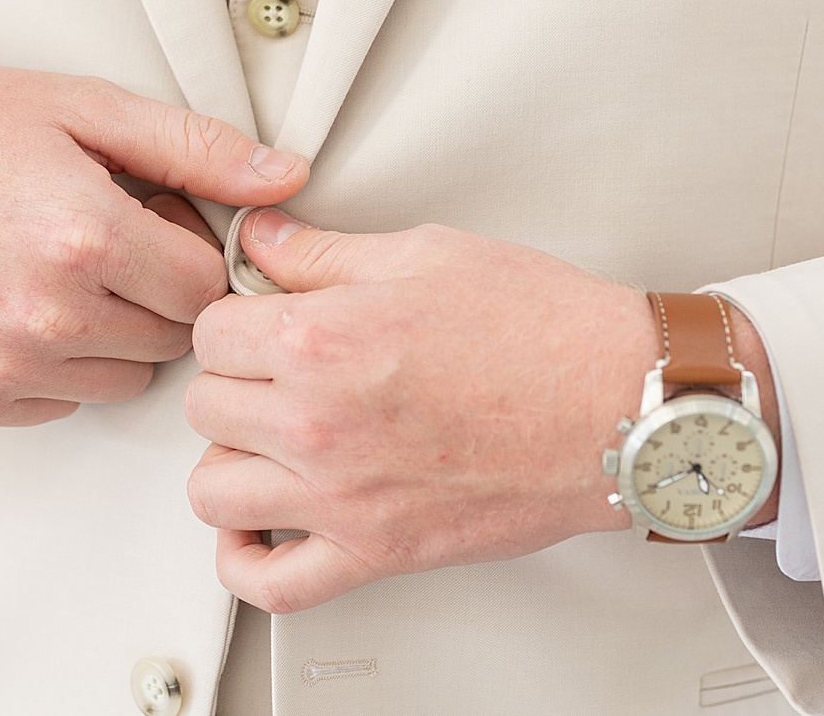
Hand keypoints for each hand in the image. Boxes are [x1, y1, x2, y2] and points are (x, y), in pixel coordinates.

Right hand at [0, 64, 306, 426]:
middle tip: (107, 233)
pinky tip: (21, 301)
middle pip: (174, 338)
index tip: (156, 216)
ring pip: (127, 377)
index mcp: (83, 235)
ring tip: (63, 266)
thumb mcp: (80, 106)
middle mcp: (44, 315)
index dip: (193, 247)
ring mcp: (2, 366)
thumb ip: (193, 146)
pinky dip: (61, 361)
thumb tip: (287, 177)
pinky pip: (64, 399)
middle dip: (160, 289)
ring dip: (117, 330)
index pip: (207, 287)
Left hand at [185, 210, 777, 613]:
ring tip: (268, 440)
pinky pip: (272, 584)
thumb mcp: (426, 254)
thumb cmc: (544, 328)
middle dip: (236, 381)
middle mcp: (319, 421)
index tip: (263, 321)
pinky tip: (260, 528)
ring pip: (213, 490)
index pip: (212, 330)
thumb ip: (326, 253)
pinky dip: (247, 562)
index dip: (238, 318)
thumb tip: (265, 240)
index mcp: (323, 339)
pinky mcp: (376, 552)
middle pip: (205, 406)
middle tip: (275, 371)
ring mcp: (342, 496)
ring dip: (232, 461)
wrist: (618, 404)